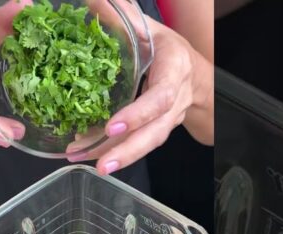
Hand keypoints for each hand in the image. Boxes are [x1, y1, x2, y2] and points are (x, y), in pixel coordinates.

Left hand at [70, 17, 213, 174]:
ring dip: (120, 158)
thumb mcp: (148, 28)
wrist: (193, 72)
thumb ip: (122, 16)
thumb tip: (89, 1)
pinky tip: (90, 156)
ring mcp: (168, 119)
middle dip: (129, 151)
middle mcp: (175, 100)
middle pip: (155, 132)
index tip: (112, 126)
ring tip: (93, 167)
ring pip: (148, 143)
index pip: (160, 97)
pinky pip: (139, 144)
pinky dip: (115, 152)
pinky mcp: (156, 131)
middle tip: (102, 165)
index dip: (138, 114)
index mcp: (174, 70)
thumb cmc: (166, 48)